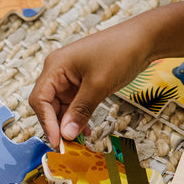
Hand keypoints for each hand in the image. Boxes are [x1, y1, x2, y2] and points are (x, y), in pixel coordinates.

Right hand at [28, 18, 155, 146]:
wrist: (144, 38)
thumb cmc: (120, 51)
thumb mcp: (99, 85)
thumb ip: (80, 110)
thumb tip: (67, 134)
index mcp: (55, 66)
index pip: (39, 100)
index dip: (46, 122)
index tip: (58, 141)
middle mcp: (57, 71)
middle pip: (47, 104)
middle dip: (57, 125)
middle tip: (68, 145)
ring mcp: (69, 77)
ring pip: (60, 107)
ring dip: (68, 123)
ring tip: (79, 140)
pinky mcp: (80, 82)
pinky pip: (73, 103)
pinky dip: (78, 116)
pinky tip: (86, 129)